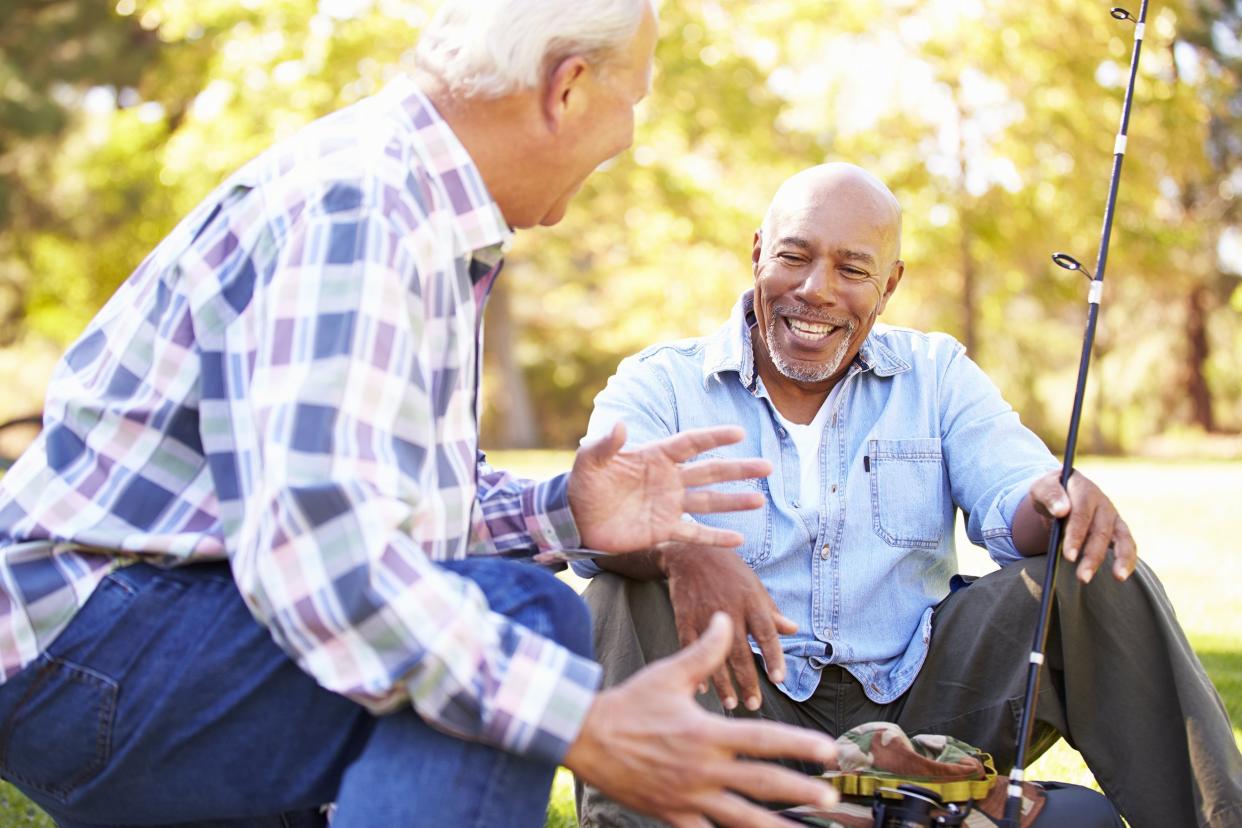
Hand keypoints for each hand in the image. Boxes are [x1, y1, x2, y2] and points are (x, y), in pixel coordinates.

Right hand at [564, 613, 838, 827]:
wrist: (584, 736)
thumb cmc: (630, 703)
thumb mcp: (669, 673)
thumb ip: (706, 651)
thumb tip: (726, 619)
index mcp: (707, 733)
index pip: (765, 739)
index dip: (800, 745)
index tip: (830, 750)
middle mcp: (702, 768)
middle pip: (762, 783)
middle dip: (801, 790)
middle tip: (832, 796)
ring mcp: (688, 796)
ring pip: (741, 818)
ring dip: (776, 827)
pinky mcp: (671, 815)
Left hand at [569, 423, 772, 551]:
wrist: (575, 518)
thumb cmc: (583, 484)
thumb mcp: (589, 461)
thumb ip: (605, 445)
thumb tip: (620, 426)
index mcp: (655, 457)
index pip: (691, 444)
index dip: (714, 438)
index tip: (739, 433)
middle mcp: (669, 480)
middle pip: (710, 471)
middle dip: (738, 469)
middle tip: (766, 466)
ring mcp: (669, 505)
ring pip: (709, 502)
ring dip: (734, 501)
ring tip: (759, 499)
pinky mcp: (663, 530)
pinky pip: (695, 533)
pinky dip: (716, 537)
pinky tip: (739, 540)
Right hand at [662, 543, 796, 711]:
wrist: (692, 552)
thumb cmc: (730, 571)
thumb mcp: (755, 586)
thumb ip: (772, 612)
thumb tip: (794, 629)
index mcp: (752, 602)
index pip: (767, 633)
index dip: (773, 656)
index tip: (779, 679)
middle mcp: (730, 610)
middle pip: (741, 651)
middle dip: (748, 681)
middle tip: (754, 704)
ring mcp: (705, 615)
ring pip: (715, 655)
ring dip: (724, 683)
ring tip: (732, 704)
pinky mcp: (684, 618)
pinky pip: (691, 648)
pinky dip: (697, 668)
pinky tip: (702, 690)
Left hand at [1025, 470, 1136, 582]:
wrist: (1061, 491)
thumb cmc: (1049, 493)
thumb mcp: (1042, 488)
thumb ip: (1050, 495)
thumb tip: (1061, 510)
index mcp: (1084, 490)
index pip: (1081, 515)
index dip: (1076, 536)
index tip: (1068, 556)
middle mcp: (1102, 503)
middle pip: (1101, 531)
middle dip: (1092, 556)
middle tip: (1083, 577)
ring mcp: (1112, 516)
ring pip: (1122, 538)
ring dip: (1120, 559)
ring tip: (1118, 577)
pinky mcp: (1118, 529)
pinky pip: (1128, 545)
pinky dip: (1128, 560)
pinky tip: (1122, 576)